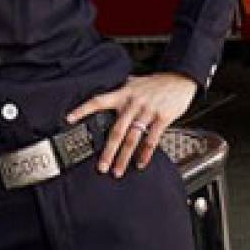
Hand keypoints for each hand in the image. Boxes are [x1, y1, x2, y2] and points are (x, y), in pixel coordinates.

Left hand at [66, 73, 197, 177]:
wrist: (180, 78)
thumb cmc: (156, 83)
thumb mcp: (134, 83)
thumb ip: (121, 92)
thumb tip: (106, 96)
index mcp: (123, 94)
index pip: (98, 101)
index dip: (83, 109)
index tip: (69, 119)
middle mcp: (132, 104)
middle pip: (116, 130)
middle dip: (107, 151)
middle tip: (101, 167)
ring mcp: (147, 111)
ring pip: (132, 138)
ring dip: (124, 157)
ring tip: (117, 170)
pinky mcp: (162, 118)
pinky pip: (152, 139)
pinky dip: (145, 154)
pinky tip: (140, 163)